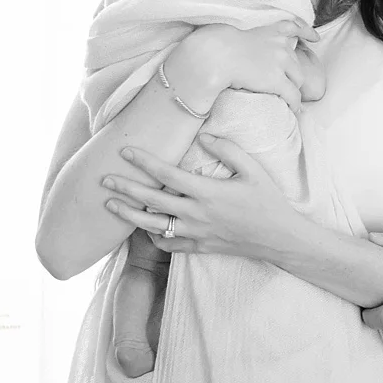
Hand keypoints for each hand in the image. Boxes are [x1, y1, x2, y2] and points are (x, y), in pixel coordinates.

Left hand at [101, 137, 302, 260]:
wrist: (279, 237)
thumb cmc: (267, 200)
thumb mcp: (253, 169)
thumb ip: (228, 149)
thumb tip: (204, 135)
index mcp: (207, 192)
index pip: (167, 174)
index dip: (145, 162)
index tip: (126, 151)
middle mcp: (196, 214)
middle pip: (151, 201)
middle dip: (125, 189)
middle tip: (104, 179)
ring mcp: (195, 233)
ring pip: (153, 226)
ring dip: (128, 215)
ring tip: (109, 206)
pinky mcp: (199, 247)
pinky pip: (168, 244)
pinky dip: (152, 236)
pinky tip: (142, 229)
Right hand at [171, 20, 319, 113]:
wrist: (218, 54)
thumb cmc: (221, 45)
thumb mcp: (241, 32)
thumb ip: (254, 37)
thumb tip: (251, 47)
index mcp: (273, 30)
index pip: (296, 26)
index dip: (307, 32)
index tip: (314, 37)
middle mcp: (281, 45)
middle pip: (296, 62)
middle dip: (293, 72)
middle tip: (288, 81)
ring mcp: (281, 63)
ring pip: (298, 79)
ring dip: (294, 87)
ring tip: (289, 96)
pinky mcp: (277, 80)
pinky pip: (292, 95)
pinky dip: (294, 103)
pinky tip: (293, 108)